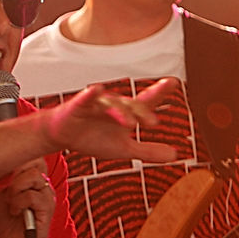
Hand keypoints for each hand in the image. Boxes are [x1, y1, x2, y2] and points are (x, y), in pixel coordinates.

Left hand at [0, 157, 54, 237]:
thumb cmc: (5, 223)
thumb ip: (2, 177)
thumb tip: (0, 161)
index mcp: (31, 179)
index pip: (32, 155)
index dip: (16, 157)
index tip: (2, 170)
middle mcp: (42, 184)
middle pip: (34, 160)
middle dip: (14, 172)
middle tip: (5, 187)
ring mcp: (46, 195)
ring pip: (33, 176)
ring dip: (15, 189)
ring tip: (11, 202)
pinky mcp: (47, 208)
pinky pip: (32, 195)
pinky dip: (18, 203)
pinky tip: (15, 211)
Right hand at [43, 76, 177, 161]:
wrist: (63, 135)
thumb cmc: (94, 137)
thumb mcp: (123, 148)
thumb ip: (147, 151)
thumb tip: (175, 155)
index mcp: (127, 113)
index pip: (146, 101)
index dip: (160, 92)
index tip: (174, 82)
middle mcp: (114, 105)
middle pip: (131, 105)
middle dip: (143, 112)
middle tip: (154, 124)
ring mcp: (96, 104)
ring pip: (112, 105)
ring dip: (122, 113)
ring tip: (131, 124)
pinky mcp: (78, 106)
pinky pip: (86, 98)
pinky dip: (91, 94)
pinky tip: (97, 89)